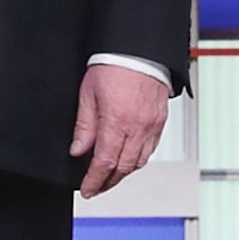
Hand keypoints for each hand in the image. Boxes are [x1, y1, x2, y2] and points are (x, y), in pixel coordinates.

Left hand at [69, 62, 169, 197]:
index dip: (95, 181)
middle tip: (96, 188)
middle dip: (108, 183)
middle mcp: (137, 127)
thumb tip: (78, 150)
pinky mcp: (160, 121)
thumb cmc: (114, 65)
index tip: (87, 189)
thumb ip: (84, 126)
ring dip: (123, 174)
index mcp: (117, 121)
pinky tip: (128, 159)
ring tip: (110, 177)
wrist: (139, 50)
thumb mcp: (88, 94)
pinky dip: (138, 160)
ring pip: (139, 162)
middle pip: (123, 168)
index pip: (105, 163)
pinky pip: (151, 149)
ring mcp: (151, 125)